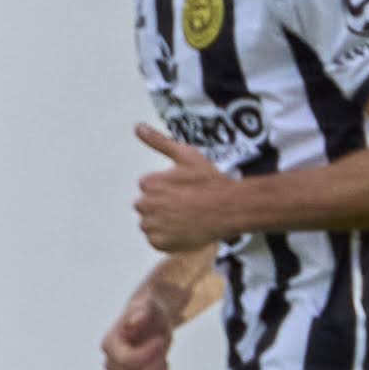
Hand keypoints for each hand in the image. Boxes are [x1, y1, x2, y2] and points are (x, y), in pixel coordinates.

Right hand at [101, 289, 177, 369]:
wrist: (153, 320)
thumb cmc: (149, 311)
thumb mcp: (148, 305)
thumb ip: (141, 311)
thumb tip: (133, 322)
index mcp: (110, 345)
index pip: (128, 362)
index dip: (149, 354)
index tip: (160, 340)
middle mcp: (112, 364)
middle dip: (156, 361)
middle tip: (161, 344)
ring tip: (160, 355)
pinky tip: (164, 368)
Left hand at [132, 124, 243, 251]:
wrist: (231, 209)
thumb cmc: (210, 181)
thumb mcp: (186, 155)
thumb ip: (159, 142)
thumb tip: (137, 126)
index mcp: (149, 184)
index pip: (148, 186)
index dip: (168, 187)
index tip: (184, 188)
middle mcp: (145, 205)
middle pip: (147, 206)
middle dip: (162, 204)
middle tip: (186, 204)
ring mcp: (152, 225)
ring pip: (150, 223)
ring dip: (163, 221)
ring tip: (186, 217)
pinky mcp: (159, 243)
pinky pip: (157, 239)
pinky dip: (168, 237)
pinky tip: (185, 230)